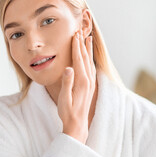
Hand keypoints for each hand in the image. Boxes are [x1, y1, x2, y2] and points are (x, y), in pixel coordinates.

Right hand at [57, 29, 95, 143]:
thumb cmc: (68, 113)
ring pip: (89, 62)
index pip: (79, 59)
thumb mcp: (64, 99)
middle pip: (85, 58)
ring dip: (88, 50)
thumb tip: (68, 68)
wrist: (77, 125)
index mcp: (81, 81)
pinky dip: (89, 59)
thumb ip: (67, 83)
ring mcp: (90, 84)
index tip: (75, 34)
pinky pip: (91, 69)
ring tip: (88, 39)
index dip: (76, 46)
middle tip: (80, 31)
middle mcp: (88, 80)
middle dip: (82, 44)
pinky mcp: (90, 87)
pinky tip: (88, 57)